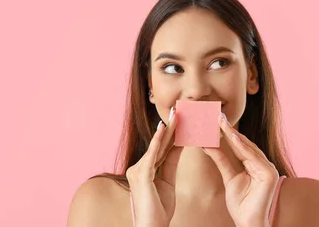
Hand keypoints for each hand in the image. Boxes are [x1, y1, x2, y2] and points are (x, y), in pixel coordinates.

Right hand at [125, 107, 182, 226]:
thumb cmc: (159, 209)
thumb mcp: (168, 181)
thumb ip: (171, 162)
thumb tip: (179, 144)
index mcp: (145, 169)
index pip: (161, 147)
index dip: (171, 132)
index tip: (179, 117)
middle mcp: (139, 167)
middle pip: (159, 144)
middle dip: (170, 126)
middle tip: (178, 109)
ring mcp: (138, 170)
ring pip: (156, 146)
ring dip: (167, 129)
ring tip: (176, 114)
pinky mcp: (141, 175)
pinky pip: (152, 155)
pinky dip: (158, 141)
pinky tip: (164, 129)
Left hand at [202, 113, 279, 226]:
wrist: (248, 223)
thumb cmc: (241, 205)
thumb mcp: (229, 178)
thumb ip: (222, 161)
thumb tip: (208, 144)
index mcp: (257, 166)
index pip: (240, 146)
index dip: (227, 134)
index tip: (215, 121)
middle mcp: (264, 165)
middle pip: (244, 144)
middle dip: (230, 130)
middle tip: (216, 116)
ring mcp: (269, 169)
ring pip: (248, 148)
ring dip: (233, 134)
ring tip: (220, 122)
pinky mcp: (269, 174)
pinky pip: (252, 157)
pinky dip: (241, 146)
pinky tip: (231, 136)